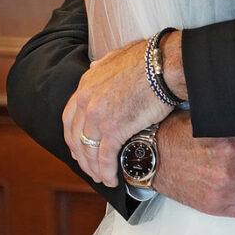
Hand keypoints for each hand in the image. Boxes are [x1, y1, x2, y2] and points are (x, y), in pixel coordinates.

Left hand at [62, 38, 171, 185]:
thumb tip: (96, 66)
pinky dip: (107, 171)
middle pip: (76, 138)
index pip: (70, 118)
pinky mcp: (114, 129)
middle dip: (82, 157)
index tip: (80, 148)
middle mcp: (86, 101)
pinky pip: (105, 157)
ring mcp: (97, 117)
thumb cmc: (149, 58)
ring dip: (94, 168)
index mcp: (86, 85)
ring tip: (102, 178)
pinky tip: (112, 179)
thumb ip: (103, 64)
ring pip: (88, 151)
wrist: (164, 64)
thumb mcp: (118, 55)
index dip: (74, 137)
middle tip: (90, 168)